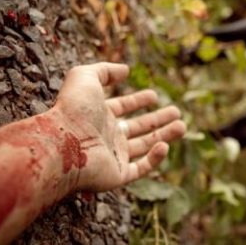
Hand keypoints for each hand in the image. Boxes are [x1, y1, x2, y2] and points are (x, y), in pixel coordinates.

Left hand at [54, 62, 185, 190]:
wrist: (62, 144)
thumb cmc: (72, 109)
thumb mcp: (85, 77)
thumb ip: (105, 70)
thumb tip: (125, 70)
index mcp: (98, 115)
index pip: (122, 107)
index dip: (138, 100)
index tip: (154, 95)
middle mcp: (106, 136)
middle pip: (138, 127)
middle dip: (158, 119)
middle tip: (176, 112)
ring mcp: (112, 156)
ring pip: (144, 146)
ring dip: (164, 135)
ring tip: (182, 126)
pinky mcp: (117, 175)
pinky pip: (141, 167)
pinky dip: (155, 158)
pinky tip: (164, 145)